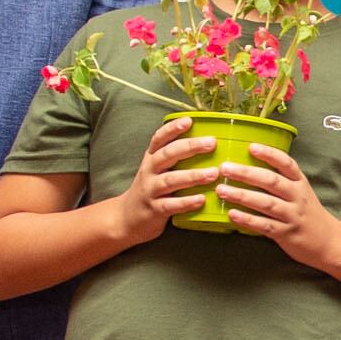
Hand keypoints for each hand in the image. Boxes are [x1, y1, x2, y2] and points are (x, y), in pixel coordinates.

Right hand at [113, 116, 220, 241]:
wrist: (127, 219)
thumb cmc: (151, 190)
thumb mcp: (157, 170)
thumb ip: (175, 158)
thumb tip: (207, 143)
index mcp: (151, 158)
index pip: (159, 139)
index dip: (172, 128)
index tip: (189, 120)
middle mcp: (148, 171)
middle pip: (167, 155)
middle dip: (190, 147)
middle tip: (211, 143)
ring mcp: (150, 190)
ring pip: (170, 180)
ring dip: (193, 176)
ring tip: (213, 173)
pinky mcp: (154, 210)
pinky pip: (171, 205)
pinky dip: (186, 202)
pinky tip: (201, 199)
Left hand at [215, 144, 340, 266]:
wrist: (329, 242)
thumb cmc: (308, 214)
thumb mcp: (301, 192)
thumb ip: (281, 181)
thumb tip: (248, 168)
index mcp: (300, 183)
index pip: (286, 163)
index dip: (269, 154)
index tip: (251, 146)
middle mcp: (298, 197)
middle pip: (271, 181)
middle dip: (246, 173)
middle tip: (225, 168)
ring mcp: (293, 215)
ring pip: (266, 203)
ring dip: (242, 195)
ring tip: (222, 190)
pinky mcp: (287, 233)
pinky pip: (265, 225)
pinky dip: (248, 220)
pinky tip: (232, 214)